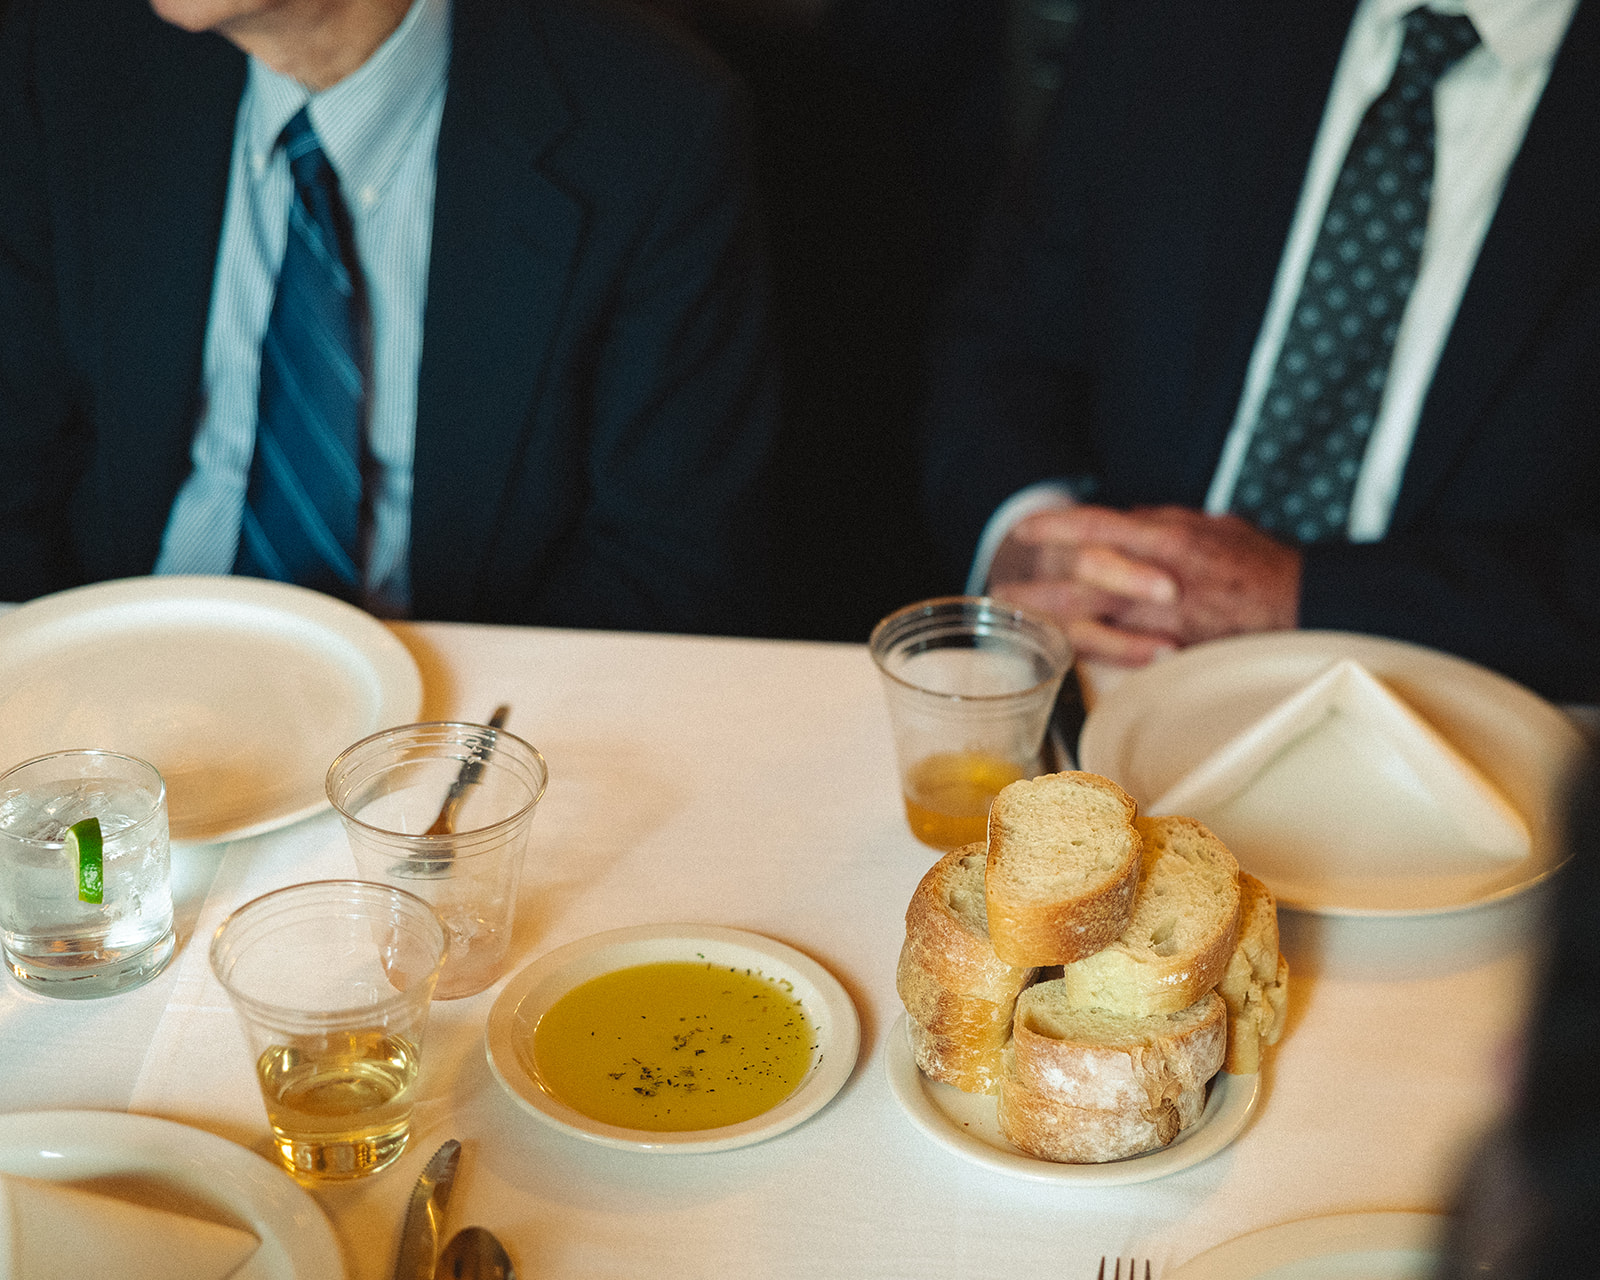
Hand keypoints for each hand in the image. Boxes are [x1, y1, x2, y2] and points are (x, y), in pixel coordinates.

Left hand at [987, 503, 1301, 664]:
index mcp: (1166, 536)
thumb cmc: (1258, 562)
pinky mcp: (1173, 649)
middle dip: (1036, 585)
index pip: (1097, 526)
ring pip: (1093, 620)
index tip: (1025, 530)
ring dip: (1049, 622)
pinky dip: (1089, 648)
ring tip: (1018, 624)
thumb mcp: (1208, 524)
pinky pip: (1121, 651)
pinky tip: (1064, 647)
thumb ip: (1162, 522)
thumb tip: (1126, 520)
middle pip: (1080, 579)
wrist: (1303, 605)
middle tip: (1000, 589)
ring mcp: (1163, 617)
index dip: (1056, 526)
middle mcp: (1158, 576)